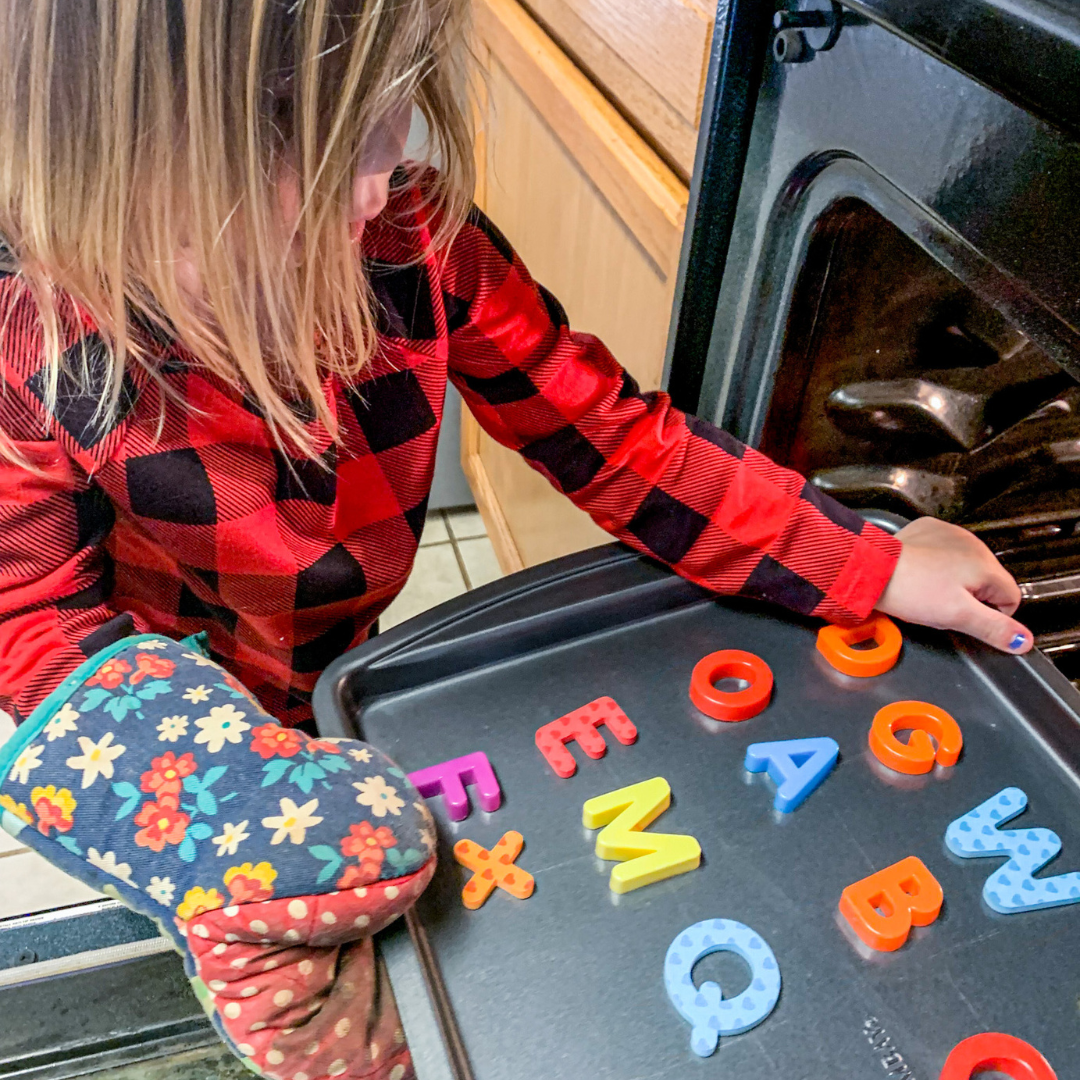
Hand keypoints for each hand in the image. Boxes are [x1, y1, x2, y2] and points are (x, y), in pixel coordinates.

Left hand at [877, 517, 1031, 653]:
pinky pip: (943, 552)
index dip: (990, 614)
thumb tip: (1023, 640)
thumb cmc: (911, 590)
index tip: (965, 617)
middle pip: (987, 581)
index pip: (1010, 597)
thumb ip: (994, 628)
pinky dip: (935, 564)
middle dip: (970, 597)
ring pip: (965, 566)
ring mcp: (950, 533)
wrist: (871, 569)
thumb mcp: (958, 616)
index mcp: (985, 564)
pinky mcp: (928, 530)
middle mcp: (973, 543)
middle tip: (941, 605)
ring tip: (927, 590)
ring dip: (953, 581)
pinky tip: (920, 573)